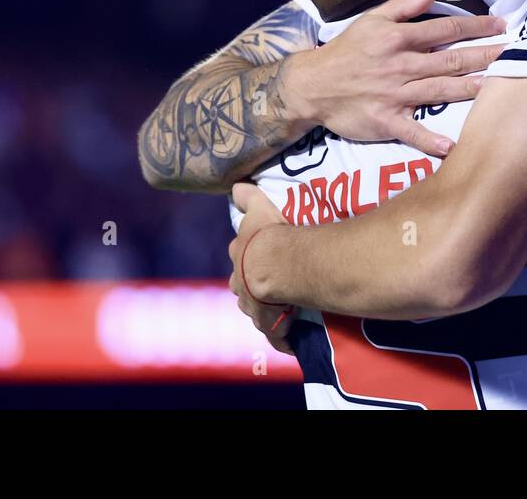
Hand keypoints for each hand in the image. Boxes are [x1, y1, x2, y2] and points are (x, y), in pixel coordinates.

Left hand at [228, 183, 294, 353]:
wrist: (275, 265)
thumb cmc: (268, 235)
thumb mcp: (259, 209)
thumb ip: (247, 198)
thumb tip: (236, 186)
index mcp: (239, 256)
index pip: (240, 256)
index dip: (248, 257)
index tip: (257, 258)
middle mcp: (239, 283)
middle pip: (242, 286)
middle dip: (252, 286)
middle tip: (269, 285)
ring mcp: (252, 306)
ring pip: (256, 309)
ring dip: (266, 309)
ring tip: (282, 309)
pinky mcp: (268, 325)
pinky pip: (276, 334)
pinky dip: (282, 337)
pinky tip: (290, 340)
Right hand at [284, 0, 506, 155]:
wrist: (312, 85)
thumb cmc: (345, 51)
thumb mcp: (371, 21)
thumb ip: (403, 6)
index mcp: (398, 39)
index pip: (445, 29)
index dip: (476, 26)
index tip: (501, 26)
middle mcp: (401, 65)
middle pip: (450, 60)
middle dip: (484, 56)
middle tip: (512, 54)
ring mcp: (394, 95)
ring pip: (439, 91)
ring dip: (468, 89)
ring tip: (495, 87)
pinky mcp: (386, 121)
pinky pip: (412, 131)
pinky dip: (430, 139)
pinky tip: (451, 146)